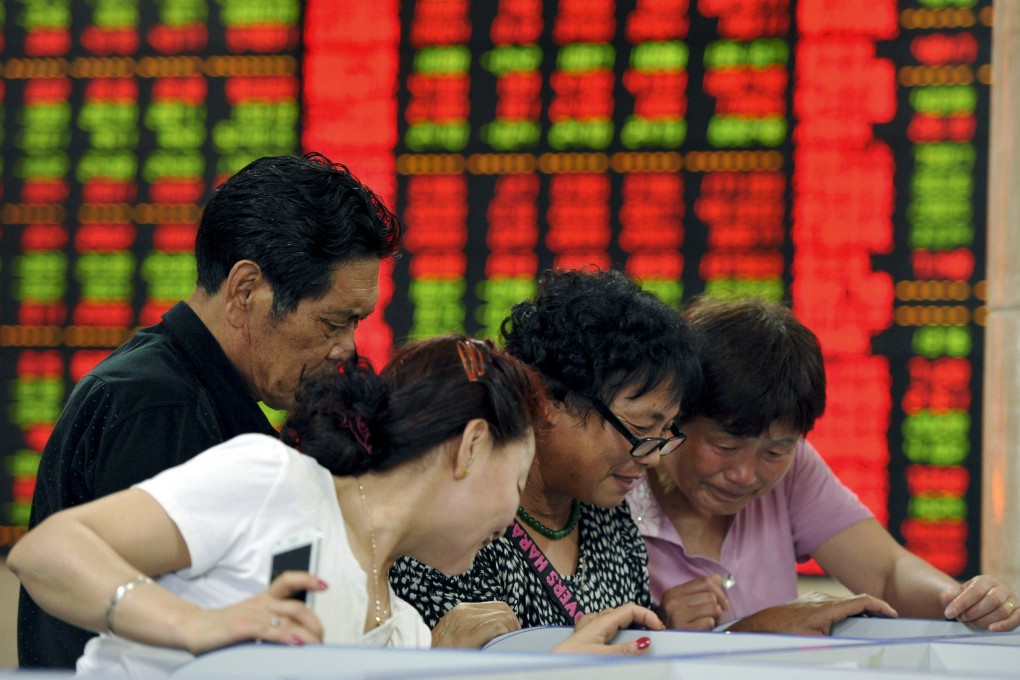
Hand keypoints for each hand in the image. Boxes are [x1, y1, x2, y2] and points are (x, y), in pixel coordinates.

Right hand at [182, 571, 326, 653]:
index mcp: (263, 599)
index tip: (324, 584)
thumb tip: (292, 638)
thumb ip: (269, 625)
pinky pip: (272, 629)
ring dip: (309, 631)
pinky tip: (298, 642)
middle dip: (315, 621)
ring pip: (290, 617)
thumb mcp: (250, 622)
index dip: (307, 579)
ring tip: (317, 644)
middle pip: (297, 605)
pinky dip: (288, 636)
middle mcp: (262, 603)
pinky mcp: (245, 627)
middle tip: (322, 638)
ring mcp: (254, 614)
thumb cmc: (222, 628)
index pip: (288, 581)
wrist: (192, 628)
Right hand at [431, 601, 520, 647]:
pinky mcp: (468, 632)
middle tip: (512, 641)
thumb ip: (472, 630)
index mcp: (462, 611)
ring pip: (504, 616)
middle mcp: (464, 611)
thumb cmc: (441, 654)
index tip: (509, 635)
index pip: (495, 606)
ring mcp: (466, 620)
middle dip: (512, 624)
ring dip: (511, 631)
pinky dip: (505, 637)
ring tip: (508, 645)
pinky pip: (499, 627)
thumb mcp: (455, 637)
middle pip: (503, 608)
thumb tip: (497, 634)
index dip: (506, 620)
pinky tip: (501, 647)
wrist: (423, 662)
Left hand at [552, 604, 664, 654]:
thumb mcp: (602, 655)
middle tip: (654, 633)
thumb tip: (644, 642)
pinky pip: (604, 624)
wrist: (553, 664)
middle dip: (640, 619)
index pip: (630, 609)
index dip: (647, 614)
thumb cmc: (573, 658)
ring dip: (628, 623)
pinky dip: (616, 627)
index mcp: (602, 621)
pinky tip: (614, 634)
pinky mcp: (585, 635)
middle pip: (623, 612)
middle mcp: (595, 620)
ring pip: (614, 618)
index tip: (659, 628)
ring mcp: (589, 626)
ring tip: (640, 634)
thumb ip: (624, 650)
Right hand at [659, 574, 731, 629]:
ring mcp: (678, 615)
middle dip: (718, 606)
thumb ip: (697, 590)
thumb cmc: (674, 621)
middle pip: (711, 596)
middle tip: (716, 615)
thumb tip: (719, 579)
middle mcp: (674, 601)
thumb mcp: (680, 602)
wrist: (660, 641)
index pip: (704, 581)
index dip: (719, 589)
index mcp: (674, 592)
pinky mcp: (684, 629)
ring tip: (710, 621)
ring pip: (713, 608)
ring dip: (716, 617)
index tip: (723, 600)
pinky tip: (703, 629)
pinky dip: (710, 626)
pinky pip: (709, 622)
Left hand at [729, 592, 896, 635]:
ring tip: (873, 624)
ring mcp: (817, 598)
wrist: (764, 623)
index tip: (892, 614)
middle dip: (874, 611)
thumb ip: (836, 641)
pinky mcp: (812, 600)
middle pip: (856, 602)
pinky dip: (847, 611)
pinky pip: (835, 604)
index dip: (880, 606)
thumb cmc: (787, 633)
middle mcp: (824, 598)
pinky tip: (850, 623)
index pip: (861, 601)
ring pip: (846, 603)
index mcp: (829, 607)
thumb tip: (853, 647)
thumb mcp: (814, 642)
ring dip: (860, 612)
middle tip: (888, 623)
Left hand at [941, 575, 1018, 631]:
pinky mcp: (1019, 611)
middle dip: (973, 612)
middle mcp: (1001, 588)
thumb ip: (952, 595)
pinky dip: (1005, 625)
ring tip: (970, 623)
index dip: (961, 603)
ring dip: (984, 620)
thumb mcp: (958, 593)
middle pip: (992, 600)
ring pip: (1003, 611)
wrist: (980, 602)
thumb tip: (949, 598)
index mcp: (985, 580)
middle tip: (961, 618)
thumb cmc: (968, 599)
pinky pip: (1017, 618)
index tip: (949, 613)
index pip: (975, 591)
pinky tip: (991, 629)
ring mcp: (1012, 599)